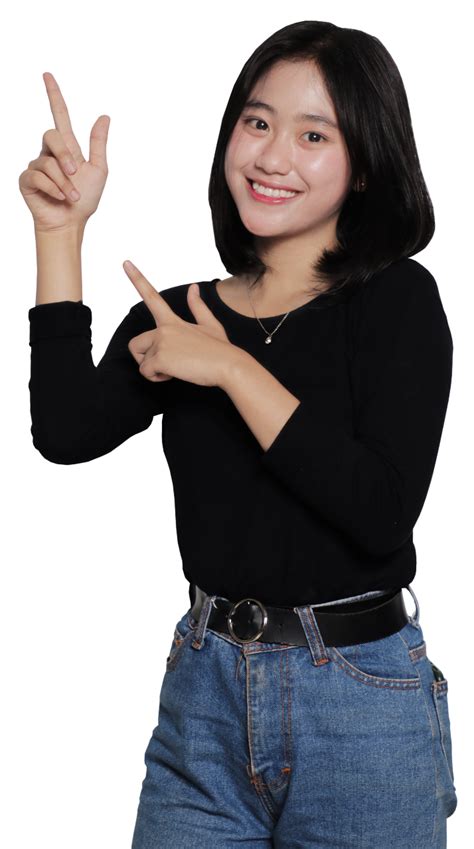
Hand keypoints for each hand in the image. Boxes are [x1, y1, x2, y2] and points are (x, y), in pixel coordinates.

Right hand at [18, 71, 109, 232]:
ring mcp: (36, 165)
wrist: (71, 223)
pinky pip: (37, 176)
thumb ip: (98, 143)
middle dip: (65, 155)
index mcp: (67, 147)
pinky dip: (53, 188)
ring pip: (48, 162)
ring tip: (71, 196)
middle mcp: (49, 152)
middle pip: (51, 135)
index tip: (47, 75)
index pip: (60, 115)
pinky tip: (60, 198)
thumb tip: (104, 115)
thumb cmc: (85, 200)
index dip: (54, 95)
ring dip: (64, 182)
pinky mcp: (26, 179)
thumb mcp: (98, 170)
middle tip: (75, 173)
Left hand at [123, 260, 239, 387]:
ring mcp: (162, 342)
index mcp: (172, 320)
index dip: (137, 278)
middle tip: (166, 364)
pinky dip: (157, 378)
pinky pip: (146, 372)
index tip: (125, 263)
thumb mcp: (210, 324)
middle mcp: (164, 329)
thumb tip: (193, 287)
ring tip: (175, 369)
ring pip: (142, 361)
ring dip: (154, 370)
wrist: (229, 365)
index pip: (151, 296)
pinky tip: (174, 375)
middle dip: (145, 359)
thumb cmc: (221, 349)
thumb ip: (197, 306)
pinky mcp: (161, 358)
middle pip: (135, 345)